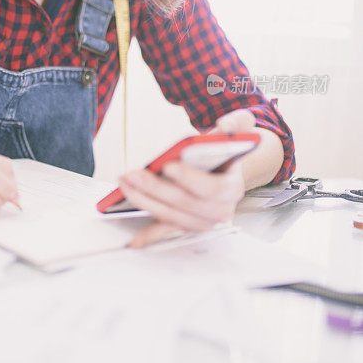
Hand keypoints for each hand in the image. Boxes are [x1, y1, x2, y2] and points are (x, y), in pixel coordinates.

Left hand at [120, 109, 254, 248]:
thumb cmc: (224, 153)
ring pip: (172, 216)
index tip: (169, 165)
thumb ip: (237, 123)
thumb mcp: (237, 132)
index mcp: (232, 188)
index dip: (190, 178)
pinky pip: (167, 232)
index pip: (212, 188)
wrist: (224, 172)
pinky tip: (134, 239)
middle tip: (133, 174)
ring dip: (145, 202)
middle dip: (156, 188)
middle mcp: (220, 211)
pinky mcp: (186, 226)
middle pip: (185, 204)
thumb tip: (226, 124)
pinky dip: (150, 235)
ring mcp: (202, 222)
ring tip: (124, 184)